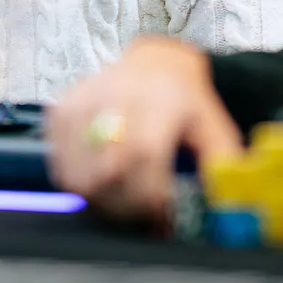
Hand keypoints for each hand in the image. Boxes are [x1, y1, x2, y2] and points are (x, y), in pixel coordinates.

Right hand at [46, 35, 241, 222]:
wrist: (155, 64)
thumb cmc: (186, 102)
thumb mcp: (214, 128)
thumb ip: (221, 167)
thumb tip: (223, 208)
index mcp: (159, 99)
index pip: (143, 152)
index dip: (149, 194)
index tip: (160, 216)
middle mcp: (117, 95)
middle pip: (107, 170)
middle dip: (126, 207)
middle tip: (141, 218)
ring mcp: (83, 101)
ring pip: (78, 174)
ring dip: (100, 201)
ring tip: (122, 201)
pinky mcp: (60, 110)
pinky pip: (60, 165)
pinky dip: (79, 183)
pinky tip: (101, 181)